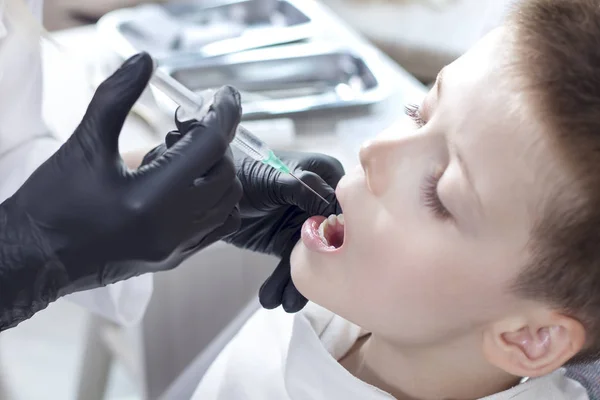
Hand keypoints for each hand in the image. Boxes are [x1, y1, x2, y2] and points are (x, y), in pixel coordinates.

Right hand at [0, 53, 241, 328]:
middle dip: (216, 144)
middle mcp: (171, 228)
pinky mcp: (174, 259)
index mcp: (150, 199)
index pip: (210, 147)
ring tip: (180, 158)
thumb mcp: (84, 144)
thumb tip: (144, 60)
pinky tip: (186, 185)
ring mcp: (176, 248)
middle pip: (226, 174)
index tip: (226, 95)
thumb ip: (115, 98)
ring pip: (228, 202)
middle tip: (187, 129)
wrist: (34, 260)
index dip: (224, 114)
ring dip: (216, 171)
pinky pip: (218, 226)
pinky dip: (216, 199)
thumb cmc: (52, 202)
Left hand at [226, 149, 343, 311]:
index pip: (344, 203)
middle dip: (322, 264)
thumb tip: (328, 203)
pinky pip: (291, 265)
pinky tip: (272, 298)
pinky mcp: (286, 241)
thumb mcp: (272, 177)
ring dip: (299, 282)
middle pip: (332, 235)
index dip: (344, 229)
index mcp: (324, 174)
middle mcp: (319, 200)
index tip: (338, 254)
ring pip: (312, 256)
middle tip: (316, 287)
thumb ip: (300, 186)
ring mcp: (304, 223)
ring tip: (286, 303)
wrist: (212, 188)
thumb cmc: (244, 170)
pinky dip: (282, 283)